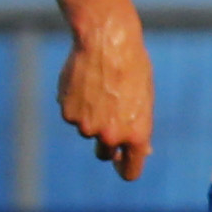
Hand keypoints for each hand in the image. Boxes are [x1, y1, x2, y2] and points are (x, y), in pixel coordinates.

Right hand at [57, 16, 153, 181]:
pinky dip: (76, 104)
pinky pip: (72, 116)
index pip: (130, 171)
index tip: (122, 164)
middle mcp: (111, 136)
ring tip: (97, 87)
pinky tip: (84, 82)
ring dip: (90, 116)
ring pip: (87, 130)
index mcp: (137, 134)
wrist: (106, 40)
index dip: (125, 168)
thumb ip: (139, 126)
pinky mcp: (68, 114)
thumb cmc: (132, 66)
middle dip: (105, 142)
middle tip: (107, 116)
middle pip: (104, 153)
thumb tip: (142, 150)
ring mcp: (87, 127)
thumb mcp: (144, 98)